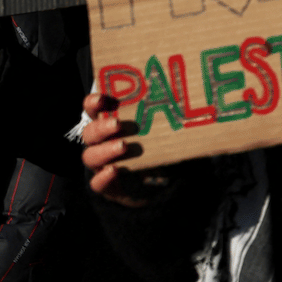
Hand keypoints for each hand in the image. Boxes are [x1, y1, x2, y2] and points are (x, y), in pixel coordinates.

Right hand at [79, 92, 160, 206]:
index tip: (101, 98)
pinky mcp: (108, 185)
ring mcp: (102, 164)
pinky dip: (103, 177)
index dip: (93, 103)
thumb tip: (191, 97)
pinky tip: (113, 170)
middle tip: (118, 124)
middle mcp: (101, 143)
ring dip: (104, 150)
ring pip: (90, 156)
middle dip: (101, 127)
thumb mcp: (161, 128)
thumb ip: (167, 114)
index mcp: (109, 124)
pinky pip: (98, 183)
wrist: (156, 182)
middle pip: (90, 133)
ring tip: (123, 146)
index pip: (93, 110)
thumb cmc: (155, 146)